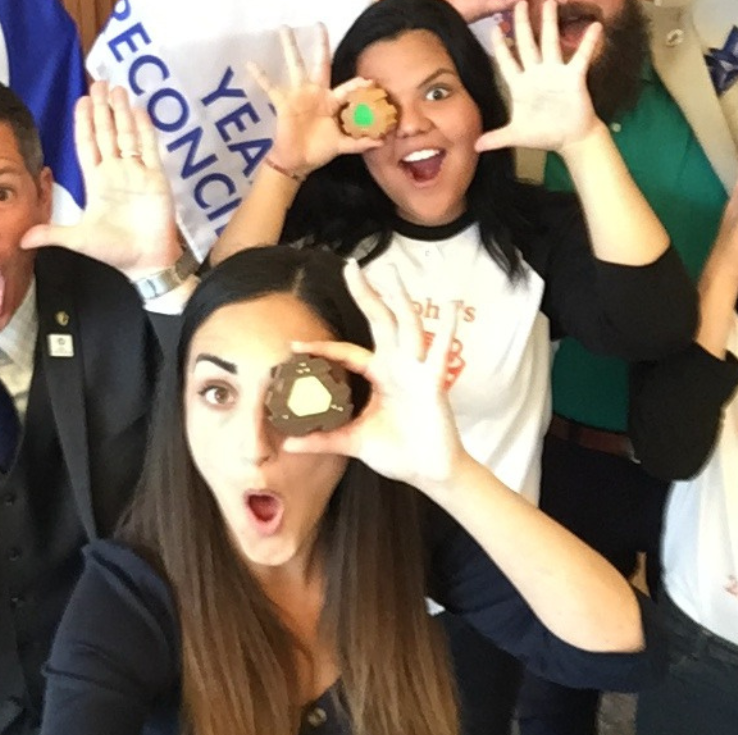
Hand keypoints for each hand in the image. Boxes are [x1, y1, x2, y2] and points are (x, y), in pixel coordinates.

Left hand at [20, 81, 181, 276]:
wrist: (145, 261)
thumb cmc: (114, 250)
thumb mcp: (77, 239)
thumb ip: (51, 233)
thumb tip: (21, 239)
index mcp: (97, 182)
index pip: (88, 145)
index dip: (84, 123)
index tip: (82, 101)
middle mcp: (116, 172)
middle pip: (107, 133)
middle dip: (103, 109)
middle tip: (100, 84)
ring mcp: (136, 173)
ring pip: (128, 135)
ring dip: (122, 112)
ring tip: (118, 89)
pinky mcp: (156, 177)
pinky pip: (149, 148)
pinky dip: (145, 129)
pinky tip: (139, 111)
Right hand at [246, 25, 378, 176]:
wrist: (297, 161)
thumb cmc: (319, 150)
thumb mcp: (342, 145)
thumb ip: (360, 142)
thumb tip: (381, 142)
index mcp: (332, 101)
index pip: (348, 88)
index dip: (358, 84)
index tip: (369, 80)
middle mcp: (316, 92)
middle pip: (320, 63)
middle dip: (321, 45)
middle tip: (319, 24)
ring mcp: (298, 95)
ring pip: (295, 66)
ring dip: (290, 48)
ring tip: (284, 28)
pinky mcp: (283, 102)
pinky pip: (270, 87)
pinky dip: (260, 76)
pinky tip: (251, 63)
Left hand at [282, 261, 467, 488]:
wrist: (429, 472)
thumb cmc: (398, 453)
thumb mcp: (353, 442)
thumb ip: (323, 440)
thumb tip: (287, 445)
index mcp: (379, 375)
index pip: (346, 352)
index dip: (321, 349)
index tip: (294, 345)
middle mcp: (397, 366)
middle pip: (379, 321)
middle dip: (366, 294)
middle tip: (352, 266)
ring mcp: (416, 370)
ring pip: (406, 327)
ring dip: (399, 300)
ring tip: (392, 273)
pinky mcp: (433, 381)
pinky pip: (438, 351)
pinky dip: (447, 327)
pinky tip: (450, 304)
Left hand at [478, 0, 601, 152]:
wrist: (571, 139)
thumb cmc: (544, 134)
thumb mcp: (516, 135)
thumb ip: (496, 138)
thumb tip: (474, 146)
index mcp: (520, 85)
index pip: (506, 61)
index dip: (500, 46)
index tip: (493, 28)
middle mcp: (536, 74)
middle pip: (527, 44)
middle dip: (523, 24)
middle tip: (519, 2)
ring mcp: (555, 73)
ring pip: (551, 43)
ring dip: (550, 23)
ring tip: (550, 2)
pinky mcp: (574, 77)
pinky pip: (581, 57)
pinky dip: (588, 42)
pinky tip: (595, 26)